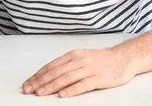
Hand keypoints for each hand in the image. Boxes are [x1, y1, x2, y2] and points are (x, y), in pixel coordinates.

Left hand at [21, 48, 136, 97]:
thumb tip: (48, 75)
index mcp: (73, 55)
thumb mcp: (82, 58)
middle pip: (56, 72)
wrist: (124, 57)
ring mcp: (89, 69)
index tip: (27, 84)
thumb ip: (67, 65)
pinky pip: (83, 84)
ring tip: (41, 93)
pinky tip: (63, 95)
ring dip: (52, 86)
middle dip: (40, 82)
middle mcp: (80, 60)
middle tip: (28, 90)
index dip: (38, 75)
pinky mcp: (99, 78)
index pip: (51, 66)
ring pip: (67, 78)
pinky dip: (71, 90)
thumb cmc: (101, 60)